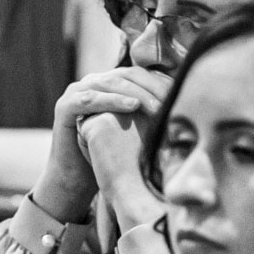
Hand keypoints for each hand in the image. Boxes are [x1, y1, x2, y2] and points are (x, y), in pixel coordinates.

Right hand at [30, 67, 171, 221]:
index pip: (140, 74)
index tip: (183, 94)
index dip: (161, 81)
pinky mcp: (64, 106)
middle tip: (173, 100)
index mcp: (110, 84)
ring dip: (137, 93)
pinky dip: (112, 100)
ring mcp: (76, 92)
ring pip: (111, 83)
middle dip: (153, 86)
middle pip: (127, 75)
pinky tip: (132, 106)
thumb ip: (150, 114)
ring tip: (157, 106)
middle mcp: (93, 82)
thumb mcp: (133, 130)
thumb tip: (189, 107)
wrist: (76, 179)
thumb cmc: (108, 155)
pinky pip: (90, 98)